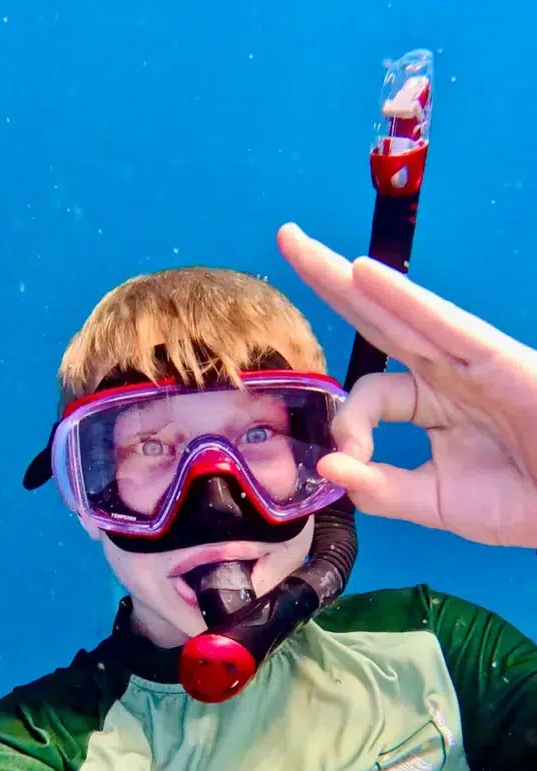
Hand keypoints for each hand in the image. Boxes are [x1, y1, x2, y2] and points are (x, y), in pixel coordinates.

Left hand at [277, 223, 536, 548]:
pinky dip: (404, 298)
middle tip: (285, 240)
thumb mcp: (437, 502)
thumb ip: (382, 488)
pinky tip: (363, 274)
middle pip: (375, 319)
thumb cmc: (526, 501)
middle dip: (328, 282)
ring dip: (345, 275)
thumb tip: (325, 468)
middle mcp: (446, 372)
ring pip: (398, 311)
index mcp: (433, 404)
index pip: (369, 396)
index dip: (346, 423)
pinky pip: (444, 324)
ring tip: (296, 243)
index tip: (342, 463)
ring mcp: (470, 360)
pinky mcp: (497, 359)